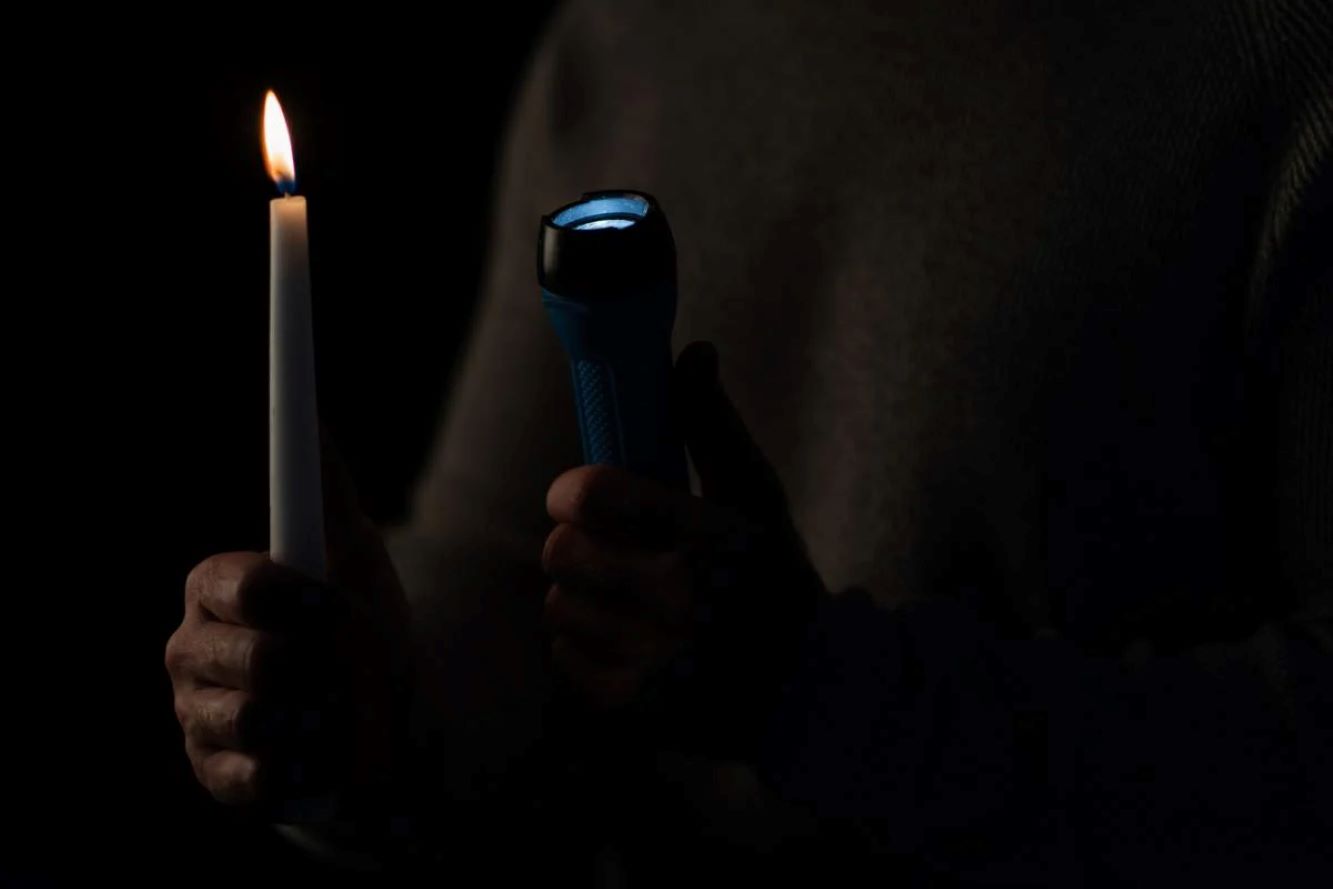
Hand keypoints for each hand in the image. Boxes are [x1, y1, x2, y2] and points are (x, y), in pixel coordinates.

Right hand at [164, 442, 409, 816]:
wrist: (385, 722)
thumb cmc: (361, 627)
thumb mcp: (352, 550)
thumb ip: (325, 487)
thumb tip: (312, 411)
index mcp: (221, 588)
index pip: (236, 583)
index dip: (284, 595)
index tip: (327, 604)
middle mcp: (195, 647)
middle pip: (252, 657)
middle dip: (318, 664)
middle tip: (347, 665)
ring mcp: (199, 713)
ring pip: (253, 719)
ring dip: (318, 717)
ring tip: (338, 710)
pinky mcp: (214, 774)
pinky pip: (250, 778)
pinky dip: (298, 770)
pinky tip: (314, 756)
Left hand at [542, 342, 822, 754]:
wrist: (809, 685)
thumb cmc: (776, 576)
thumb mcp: (756, 495)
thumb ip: (713, 423)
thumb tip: (694, 350)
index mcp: (696, 535)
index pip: (586, 496)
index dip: (571, 492)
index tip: (582, 499)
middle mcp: (670, 597)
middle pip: (559, 552)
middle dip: (577, 546)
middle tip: (606, 552)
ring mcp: (649, 656)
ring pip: (558, 607)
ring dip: (580, 599)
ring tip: (621, 599)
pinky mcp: (634, 702)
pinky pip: (565, 658)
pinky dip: (584, 648)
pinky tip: (624, 641)